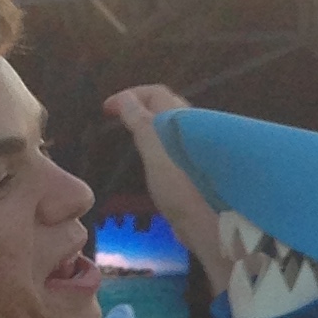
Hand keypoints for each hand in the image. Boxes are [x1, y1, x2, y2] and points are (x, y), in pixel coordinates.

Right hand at [101, 83, 222, 271]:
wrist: (211, 223)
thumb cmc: (179, 184)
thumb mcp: (154, 150)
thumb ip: (141, 122)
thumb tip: (127, 99)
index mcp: (183, 118)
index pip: (155, 93)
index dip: (129, 96)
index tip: (106, 109)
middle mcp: (196, 127)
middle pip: (167, 106)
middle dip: (141, 106)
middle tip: (119, 117)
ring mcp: (200, 149)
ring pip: (174, 126)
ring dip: (152, 124)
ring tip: (132, 134)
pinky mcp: (200, 170)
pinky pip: (177, 145)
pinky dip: (161, 142)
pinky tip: (154, 157)